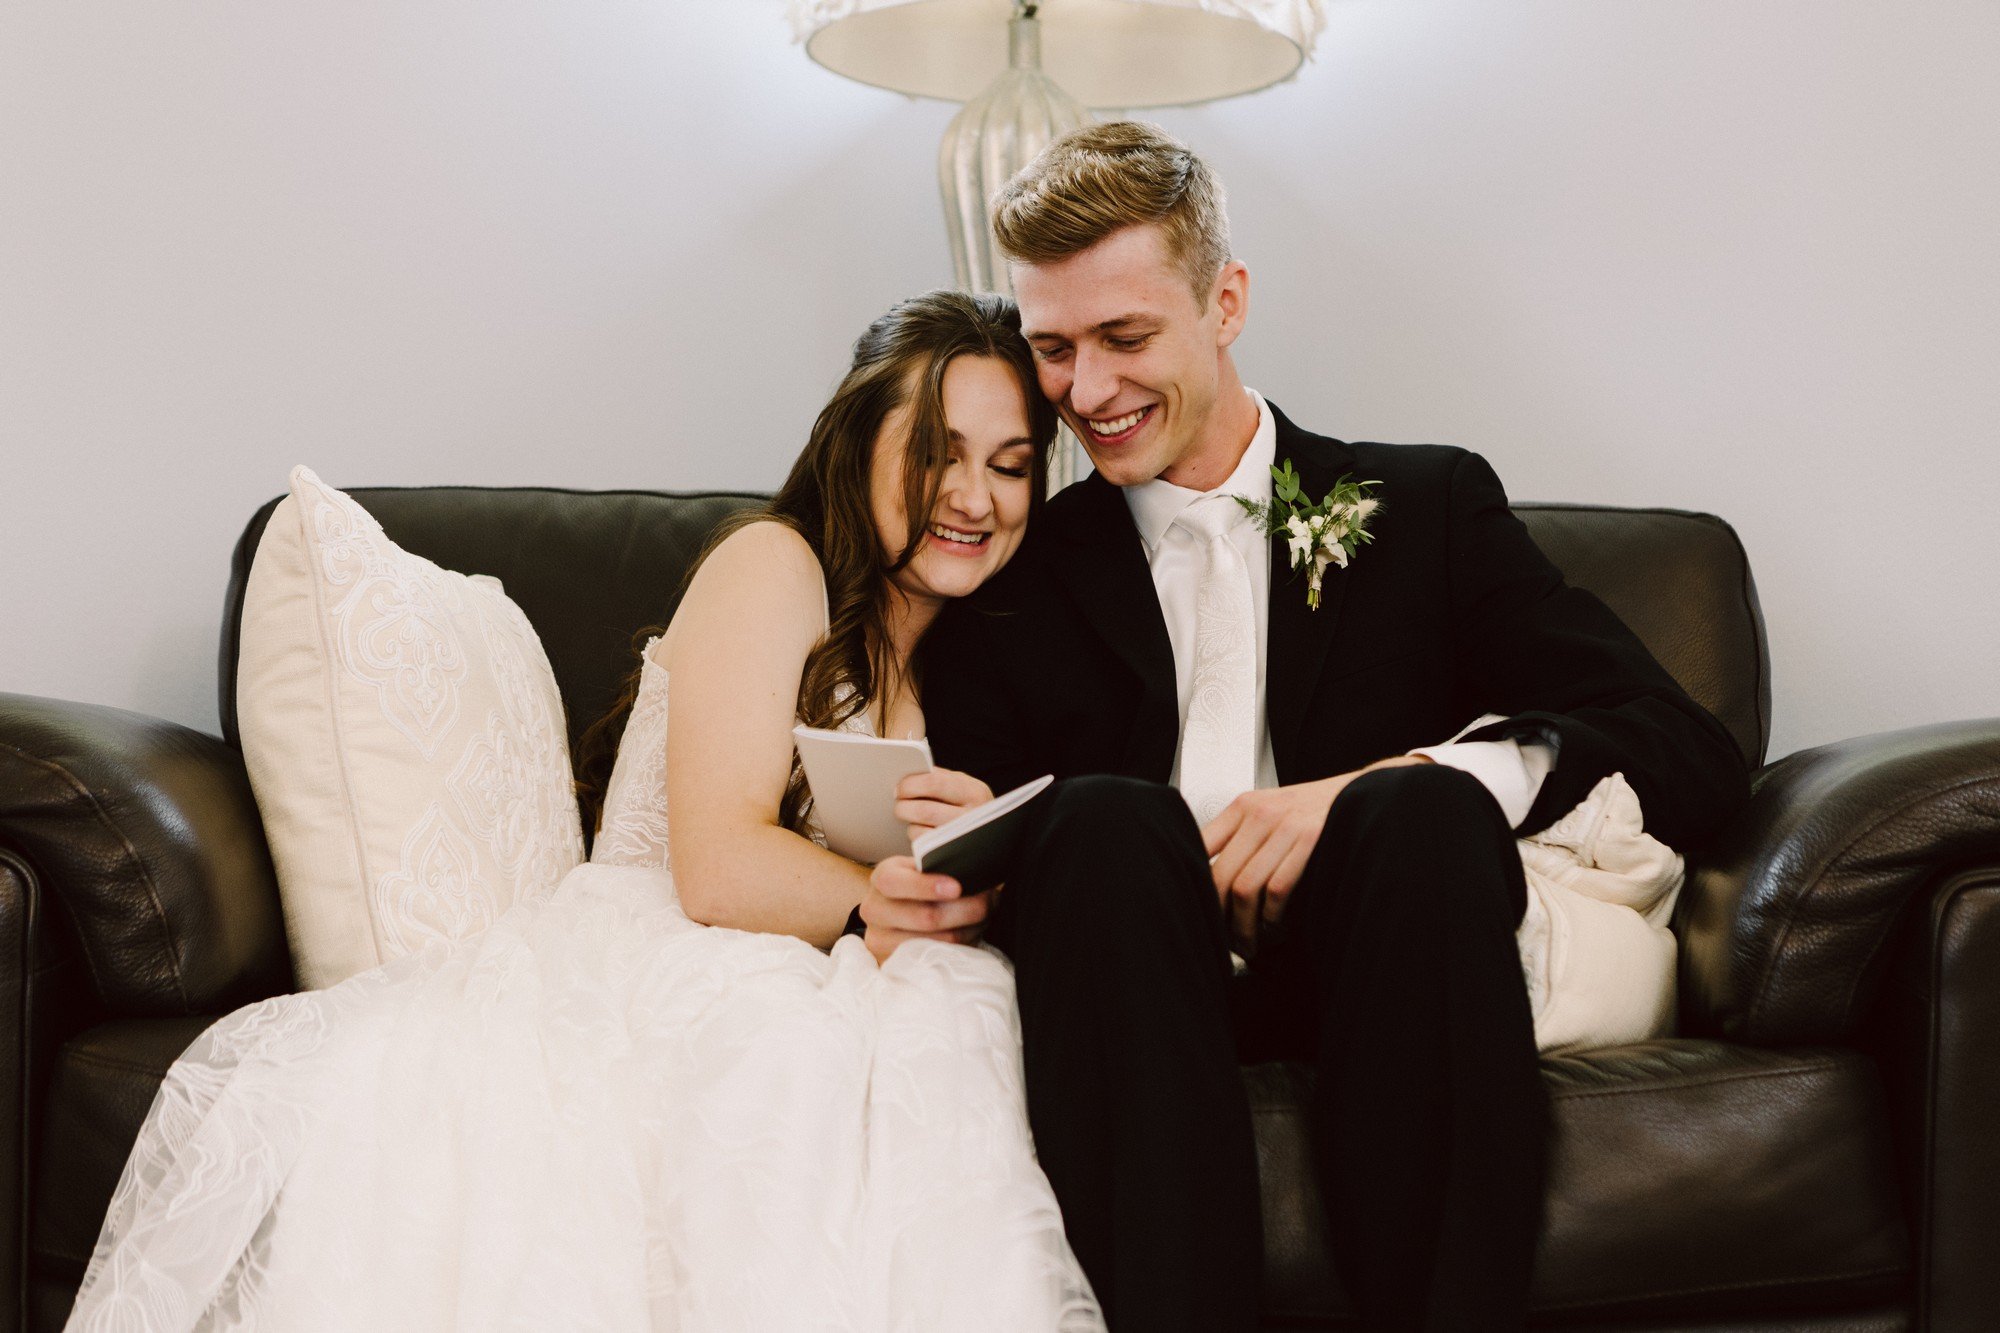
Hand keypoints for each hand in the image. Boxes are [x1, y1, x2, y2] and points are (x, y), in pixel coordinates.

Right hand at [857, 855, 996, 963]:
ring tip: (985, 917)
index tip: (957, 887)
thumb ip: (939, 861)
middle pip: (925, 917)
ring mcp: (880, 941)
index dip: (926, 886)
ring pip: (936, 941)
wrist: (900, 917)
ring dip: (969, 929)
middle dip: (966, 909)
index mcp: (882, 878)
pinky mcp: (894, 964)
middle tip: (990, 901)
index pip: (894, 882)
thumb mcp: (923, 868)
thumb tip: (969, 864)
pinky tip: (971, 935)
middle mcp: (874, 909)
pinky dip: (961, 947)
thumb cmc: (921, 886)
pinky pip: (936, 960)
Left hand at [893, 767, 993, 840]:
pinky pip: (924, 850)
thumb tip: (905, 776)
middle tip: (898, 805)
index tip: (899, 788)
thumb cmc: (968, 807)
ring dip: (910, 825)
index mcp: (975, 791)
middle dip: (903, 807)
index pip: (934, 782)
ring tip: (911, 819)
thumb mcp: (962, 788)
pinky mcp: (954, 858)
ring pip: (921, 831)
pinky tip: (921, 833)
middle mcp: (975, 816)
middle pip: (925, 810)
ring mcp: (965, 839)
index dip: (910, 784)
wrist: (993, 841)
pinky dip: (917, 840)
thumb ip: (940, 779)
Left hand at [1200, 754, 1432, 957]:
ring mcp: (1285, 824)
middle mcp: (1259, 812)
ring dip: (1245, 926)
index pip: (1198, 848)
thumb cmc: (1316, 812)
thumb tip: (1212, 882)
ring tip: (1250, 943)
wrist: (1364, 793)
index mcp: (1242, 806)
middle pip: (1219, 876)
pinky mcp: (1311, 838)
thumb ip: (1242, 837)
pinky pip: (1278, 888)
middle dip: (1219, 918)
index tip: (1199, 913)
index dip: (1195, 888)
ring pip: (1246, 888)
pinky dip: (1273, 917)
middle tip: (1225, 941)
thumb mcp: (1272, 812)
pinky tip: (1276, 926)